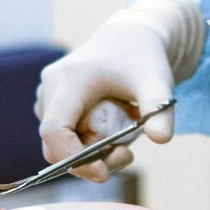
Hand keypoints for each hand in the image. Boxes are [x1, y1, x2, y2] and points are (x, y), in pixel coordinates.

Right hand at [34, 0, 201, 181]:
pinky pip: (60, 134)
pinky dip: (82, 143)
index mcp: (70, 78)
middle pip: (54, 142)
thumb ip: (159, 110)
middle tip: (126, 155)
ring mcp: (48, 92)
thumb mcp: (157, 82)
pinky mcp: (51, 99)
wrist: (132, 37)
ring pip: (56, 142)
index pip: (54, 130)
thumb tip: (161, 139)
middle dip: (87, 160)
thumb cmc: (143, 58)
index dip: (73, 159)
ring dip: (86, 153)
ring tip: (123, 142)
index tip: (104, 172)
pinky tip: (110, 132)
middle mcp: (51, 85)